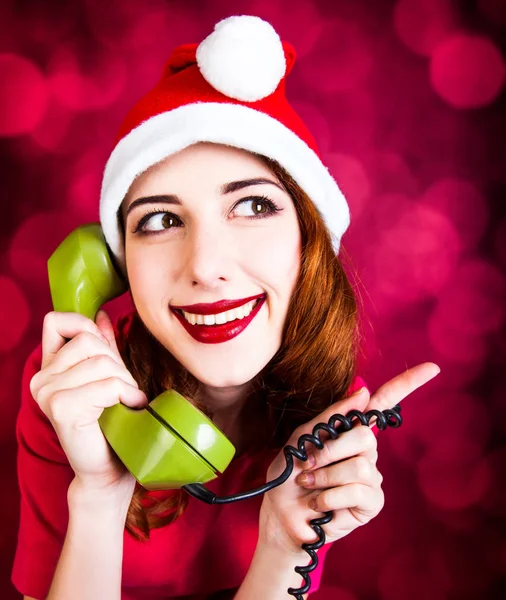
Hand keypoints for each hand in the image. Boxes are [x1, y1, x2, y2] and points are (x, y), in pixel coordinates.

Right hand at [29, 310, 146, 494]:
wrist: (109, 467)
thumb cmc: (112, 422)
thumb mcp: (109, 375)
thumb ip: (103, 346)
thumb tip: (102, 314)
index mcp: (48, 367)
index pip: (57, 321)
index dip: (86, 327)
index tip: (106, 351)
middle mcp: (40, 379)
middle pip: (88, 340)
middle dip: (116, 361)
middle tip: (123, 389)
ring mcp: (46, 393)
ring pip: (100, 362)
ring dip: (124, 381)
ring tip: (125, 400)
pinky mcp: (61, 409)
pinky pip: (106, 385)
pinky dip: (126, 394)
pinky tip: (128, 408)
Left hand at [259, 362, 439, 555]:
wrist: (282, 514)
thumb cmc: (290, 474)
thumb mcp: (304, 437)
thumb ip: (332, 416)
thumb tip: (364, 391)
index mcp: (350, 430)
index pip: (382, 403)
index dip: (407, 385)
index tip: (433, 368)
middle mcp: (366, 450)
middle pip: (365, 436)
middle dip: (330, 450)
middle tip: (308, 464)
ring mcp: (371, 477)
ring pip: (360, 466)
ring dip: (325, 477)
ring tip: (311, 485)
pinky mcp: (372, 502)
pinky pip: (358, 491)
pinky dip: (330, 497)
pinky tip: (320, 504)